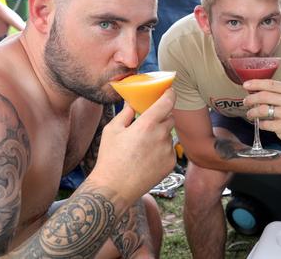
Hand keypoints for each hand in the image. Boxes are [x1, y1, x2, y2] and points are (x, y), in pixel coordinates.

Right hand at [90, 89, 176, 203]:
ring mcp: (168, 150)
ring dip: (160, 136)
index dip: (170, 94)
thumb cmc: (110, 158)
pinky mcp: (171, 163)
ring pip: (168, 136)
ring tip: (142, 147)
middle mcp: (161, 136)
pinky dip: (161, 150)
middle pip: (170, 118)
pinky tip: (147, 158)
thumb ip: (126, 113)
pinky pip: (169, 150)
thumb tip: (132, 101)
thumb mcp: (112, 130)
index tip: (169, 91)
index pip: (167, 102)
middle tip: (148, 124)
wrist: (115, 188)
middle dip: (161, 118)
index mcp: (147, 124)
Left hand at [242, 79, 280, 145]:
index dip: (256, 84)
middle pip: (264, 96)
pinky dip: (259, 123)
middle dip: (251, 99)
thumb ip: (274, 93)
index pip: (271, 84)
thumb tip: (253, 89)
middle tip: (246, 102)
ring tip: (250, 114)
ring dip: (252, 112)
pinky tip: (260, 123)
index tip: (246, 85)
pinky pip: (265, 123)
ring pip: (262, 110)